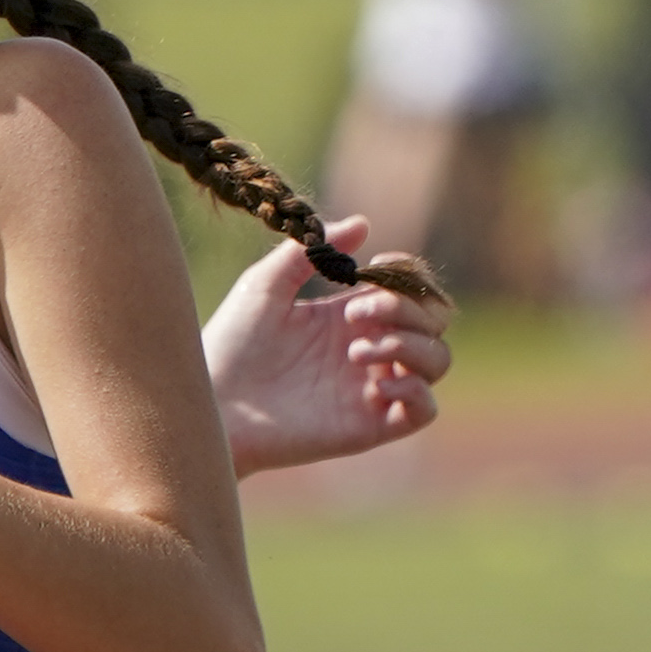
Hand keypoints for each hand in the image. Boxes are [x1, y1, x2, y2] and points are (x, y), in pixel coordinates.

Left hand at [205, 216, 452, 477]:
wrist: (212, 404)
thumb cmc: (230, 345)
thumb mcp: (265, 284)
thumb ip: (309, 252)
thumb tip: (363, 224)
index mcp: (348, 316)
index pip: (410, 290)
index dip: (407, 276)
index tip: (375, 268)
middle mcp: (367, 349)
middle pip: (432, 321)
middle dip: (407, 308)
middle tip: (354, 313)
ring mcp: (370, 389)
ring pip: (437, 361)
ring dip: (413, 346)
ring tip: (358, 350)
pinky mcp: (368, 427)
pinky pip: (425, 411)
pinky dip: (417, 391)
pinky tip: (379, 383)